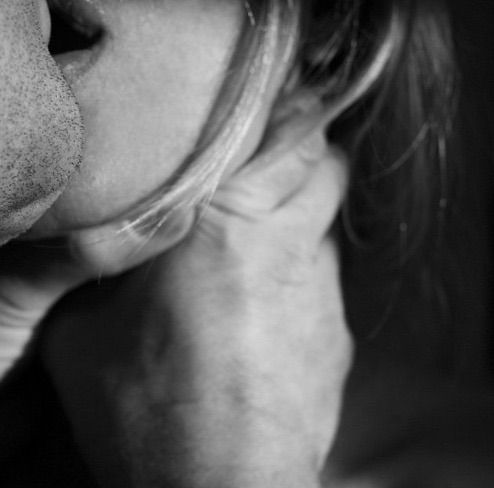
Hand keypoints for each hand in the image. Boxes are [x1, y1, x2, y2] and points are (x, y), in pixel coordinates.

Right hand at [42, 110, 351, 487]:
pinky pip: (324, 284)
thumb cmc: (150, 410)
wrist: (221, 486)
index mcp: (232, 226)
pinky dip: (300, 278)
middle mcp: (292, 249)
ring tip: (253, 248)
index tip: (270, 112)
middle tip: (259, 174)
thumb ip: (99, 268)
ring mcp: (323, 295)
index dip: (288, 117)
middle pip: (324, 171)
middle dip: (300, 160)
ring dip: (297, 224)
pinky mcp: (335, 336)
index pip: (295, 138)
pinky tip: (264, 308)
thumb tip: (107, 237)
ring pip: (324, 229)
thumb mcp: (87, 330)